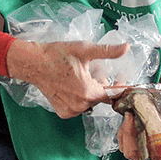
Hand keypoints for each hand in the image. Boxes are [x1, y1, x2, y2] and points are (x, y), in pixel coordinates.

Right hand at [5, 39, 128, 118]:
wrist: (33, 63)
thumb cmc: (58, 55)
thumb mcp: (85, 50)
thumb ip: (108, 51)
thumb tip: (126, 47)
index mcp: (88, 92)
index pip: (113, 95)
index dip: (119, 86)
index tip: (120, 77)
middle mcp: (80, 105)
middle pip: (101, 97)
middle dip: (101, 85)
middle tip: (95, 71)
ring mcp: (70, 110)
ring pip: (90, 102)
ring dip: (90, 91)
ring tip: (82, 77)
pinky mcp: (62, 112)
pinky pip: (78, 107)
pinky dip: (79, 98)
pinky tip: (73, 86)